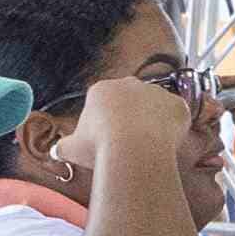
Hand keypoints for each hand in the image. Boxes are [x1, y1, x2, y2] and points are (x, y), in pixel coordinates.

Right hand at [72, 71, 200, 203]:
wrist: (133, 148)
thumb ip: (63, 146)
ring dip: (153, 122)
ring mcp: (156, 92)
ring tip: (148, 146)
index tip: (108, 140)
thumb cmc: (99, 146)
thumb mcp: (72, 148)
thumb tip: (57, 150)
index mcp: (102, 90)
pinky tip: (167, 144)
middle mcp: (130, 84)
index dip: (106, 123)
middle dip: (130, 118)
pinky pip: (177, 116)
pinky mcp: (178, 104)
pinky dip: (174, 128)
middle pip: (131, 101)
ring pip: (155, 107)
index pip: (104, 103)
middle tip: (129, 143)